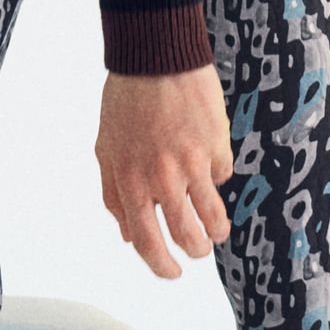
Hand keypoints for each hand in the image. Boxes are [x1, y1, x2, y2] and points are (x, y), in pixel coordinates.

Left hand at [95, 62, 232, 277]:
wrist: (155, 57)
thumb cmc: (127, 102)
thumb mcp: (106, 151)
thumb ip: (115, 196)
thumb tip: (129, 236)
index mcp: (130, 183)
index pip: (147, 242)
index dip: (161, 265)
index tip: (172, 272)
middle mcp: (161, 180)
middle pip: (187, 237)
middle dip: (195, 252)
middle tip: (198, 251)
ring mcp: (192, 165)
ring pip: (213, 218)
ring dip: (216, 231)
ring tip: (217, 230)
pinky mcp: (217, 147)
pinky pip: (223, 176)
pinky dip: (217, 176)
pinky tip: (209, 163)